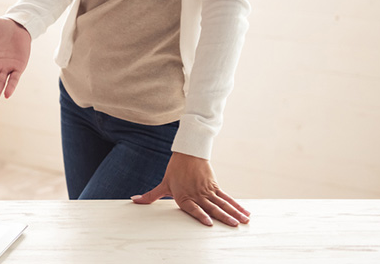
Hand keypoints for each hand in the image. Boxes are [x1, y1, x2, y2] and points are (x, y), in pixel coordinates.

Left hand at [131, 152, 250, 226]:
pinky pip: (227, 197)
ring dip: (234, 212)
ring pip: (222, 203)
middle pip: (212, 207)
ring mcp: (207, 191)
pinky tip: (245, 212)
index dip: (201, 215)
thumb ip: (150, 196)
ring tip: (244, 221)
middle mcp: (197, 194)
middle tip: (234, 225)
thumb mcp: (163, 184)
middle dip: (224, 217)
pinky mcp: (215, 186)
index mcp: (184, 196)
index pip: (193, 208)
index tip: (209, 223)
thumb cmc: (175, 170)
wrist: (188, 153)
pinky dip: (236, 205)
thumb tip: (134, 201)